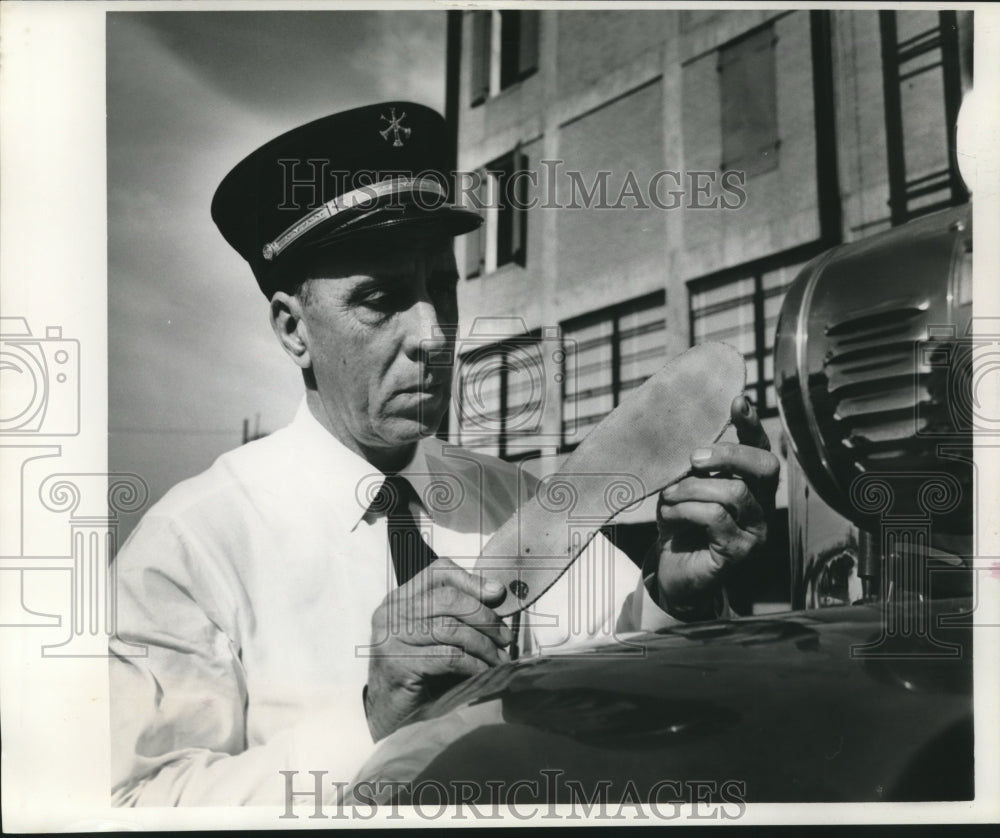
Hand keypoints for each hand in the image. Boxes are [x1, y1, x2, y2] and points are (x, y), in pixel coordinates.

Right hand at [365, 557, 511, 740]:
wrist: (388, 715)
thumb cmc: (418, 674)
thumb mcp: (437, 637)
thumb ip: (457, 614)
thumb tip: (497, 592)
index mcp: (400, 599)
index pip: (438, 572)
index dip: (472, 580)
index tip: (497, 594)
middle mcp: (390, 612)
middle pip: (448, 598)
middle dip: (484, 616)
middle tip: (505, 637)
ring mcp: (389, 637)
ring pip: (450, 628)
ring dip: (483, 645)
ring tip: (499, 659)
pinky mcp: (396, 664)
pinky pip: (447, 657)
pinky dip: (473, 665)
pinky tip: (484, 673)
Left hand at [653, 395, 778, 618]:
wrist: (671, 573)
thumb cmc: (679, 525)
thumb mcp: (681, 488)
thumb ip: (690, 466)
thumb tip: (677, 432)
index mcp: (749, 484)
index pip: (760, 448)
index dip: (752, 424)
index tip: (738, 400)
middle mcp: (760, 505)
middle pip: (765, 466)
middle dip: (729, 454)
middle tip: (694, 458)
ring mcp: (755, 530)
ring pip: (734, 493)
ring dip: (692, 489)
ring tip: (667, 496)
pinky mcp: (739, 552)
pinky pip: (716, 518)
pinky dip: (685, 511)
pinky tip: (668, 516)